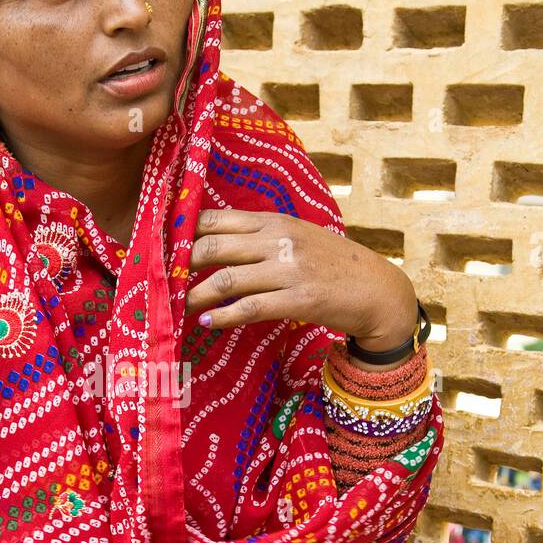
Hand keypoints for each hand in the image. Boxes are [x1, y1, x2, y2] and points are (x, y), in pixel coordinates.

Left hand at [184, 207, 417, 355]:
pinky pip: (248, 308)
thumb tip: (212, 243)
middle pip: (213, 247)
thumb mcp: (296, 237)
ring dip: (195, 297)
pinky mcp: (299, 300)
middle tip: (166, 282)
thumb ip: (260, 237)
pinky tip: (206, 323)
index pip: (216, 219)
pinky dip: (221, 317)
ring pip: (225, 280)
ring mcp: (289, 270)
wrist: (377, 289)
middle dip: (182, 266)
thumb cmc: (332, 264)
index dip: (184, 233)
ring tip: (180, 307)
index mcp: (275, 220)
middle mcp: (279, 240)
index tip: (164, 249)